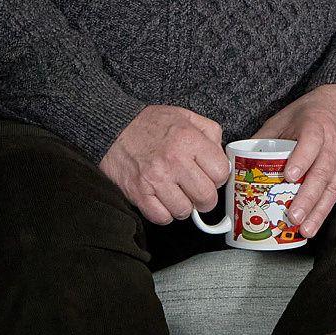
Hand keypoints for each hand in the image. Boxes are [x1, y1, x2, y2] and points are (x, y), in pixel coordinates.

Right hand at [99, 104, 232, 224]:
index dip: (218, 177)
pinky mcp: (138, 193)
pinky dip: (165, 213)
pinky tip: (163, 200)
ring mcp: (155, 178)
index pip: (220, 172)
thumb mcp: (186, 116)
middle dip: (205, 199)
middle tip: (198, 192)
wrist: (113, 128)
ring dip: (184, 206)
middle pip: (206, 197)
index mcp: (189, 140)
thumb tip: (222, 158)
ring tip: (178, 194)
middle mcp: (174, 160)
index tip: (211, 177)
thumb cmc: (150, 124)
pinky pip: (161, 218)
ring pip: (185, 211)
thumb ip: (210, 133)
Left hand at [251, 84, 335, 236]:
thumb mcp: (286, 116)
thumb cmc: (313, 111)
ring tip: (305, 228)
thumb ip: (266, 137)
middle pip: (322, 172)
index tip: (289, 177)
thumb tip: (241, 160)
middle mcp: (334, 142)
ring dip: (319, 210)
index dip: (301, 160)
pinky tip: (316, 221)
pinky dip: (327, 208)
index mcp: (316, 125)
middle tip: (293, 216)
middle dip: (308, 198)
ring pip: (333, 187)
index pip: (311, 143)